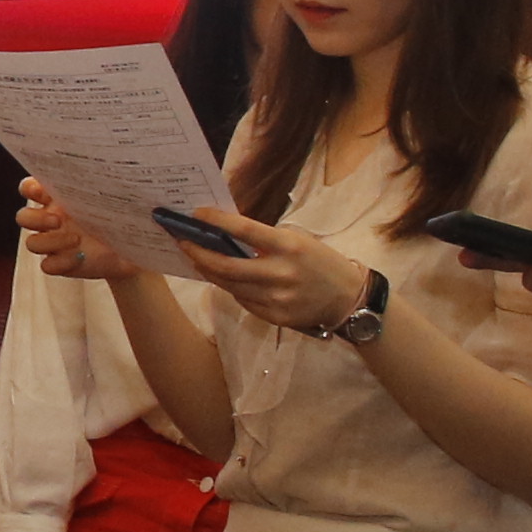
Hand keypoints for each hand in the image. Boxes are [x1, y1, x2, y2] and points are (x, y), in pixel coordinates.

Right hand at [12, 180, 140, 284]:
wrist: (131, 251)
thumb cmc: (121, 220)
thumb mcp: (114, 201)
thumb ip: (104, 188)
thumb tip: (112, 174)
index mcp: (58, 199)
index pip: (29, 189)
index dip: (29, 188)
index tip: (42, 191)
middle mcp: (52, 220)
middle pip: (24, 217)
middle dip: (36, 218)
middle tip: (58, 220)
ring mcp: (54, 244)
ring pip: (32, 243)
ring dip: (50, 241)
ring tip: (76, 240)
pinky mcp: (60, 264)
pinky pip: (47, 265)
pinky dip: (61, 262)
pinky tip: (80, 258)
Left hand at [153, 199, 378, 340]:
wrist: (348, 298)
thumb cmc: (320, 262)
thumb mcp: (297, 241)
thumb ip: (264, 239)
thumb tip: (224, 233)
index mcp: (288, 246)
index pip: (243, 230)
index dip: (215, 221)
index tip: (196, 214)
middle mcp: (280, 273)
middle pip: (225, 265)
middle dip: (198, 253)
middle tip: (183, 242)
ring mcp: (276, 299)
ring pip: (229, 285)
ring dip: (209, 271)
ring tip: (196, 258)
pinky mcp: (274, 317)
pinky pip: (242, 301)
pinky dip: (230, 288)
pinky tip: (223, 278)